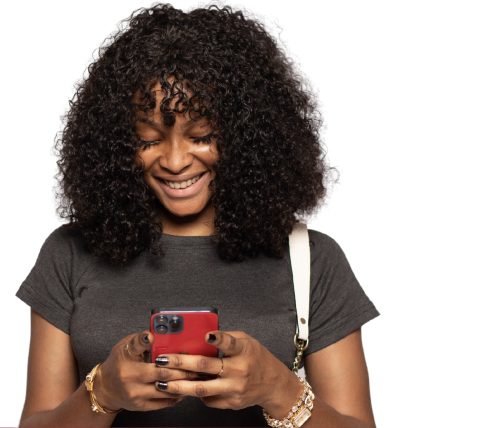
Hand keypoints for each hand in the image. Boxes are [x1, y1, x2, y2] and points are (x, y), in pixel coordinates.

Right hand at [93, 331, 195, 411]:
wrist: (105, 388)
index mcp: (126, 360)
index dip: (147, 340)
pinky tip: (186, 388)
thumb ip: (140, 340)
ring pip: (166, 389)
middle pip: (163, 373)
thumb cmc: (118, 362)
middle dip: (183, 368)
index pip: (138, 348)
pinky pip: (164, 402)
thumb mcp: (125, 346)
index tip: (155, 336)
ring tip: (197, 376)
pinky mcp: (141, 406)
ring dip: (183, 383)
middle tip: (198, 364)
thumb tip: (154, 334)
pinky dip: (177, 395)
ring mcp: (136, 395)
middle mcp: (130, 379)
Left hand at [153, 330, 302, 415]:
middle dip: (180, 363)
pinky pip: (208, 399)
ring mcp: (235, 389)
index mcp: (244, 351)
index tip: (206, 335)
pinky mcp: (231, 402)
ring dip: (179, 385)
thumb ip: (226, 338)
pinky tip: (180, 390)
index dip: (218, 339)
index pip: (230, 343)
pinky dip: (194, 394)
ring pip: (202, 388)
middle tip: (162, 360)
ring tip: (162, 382)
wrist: (272, 384)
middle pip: (205, 366)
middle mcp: (239, 370)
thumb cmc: (256, 358)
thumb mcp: (246, 341)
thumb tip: (199, 338)